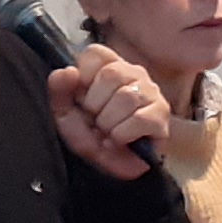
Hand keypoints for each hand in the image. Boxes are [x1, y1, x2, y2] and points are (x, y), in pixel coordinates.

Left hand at [46, 45, 170, 180]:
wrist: (107, 169)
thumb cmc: (90, 136)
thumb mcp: (65, 114)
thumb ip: (60, 90)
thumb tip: (67, 71)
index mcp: (109, 67)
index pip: (96, 53)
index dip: (83, 76)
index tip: (82, 98)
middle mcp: (133, 74)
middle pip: (111, 74)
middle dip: (95, 105)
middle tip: (96, 120)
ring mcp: (151, 93)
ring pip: (126, 98)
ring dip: (108, 123)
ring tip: (107, 132)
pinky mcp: (161, 116)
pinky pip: (140, 119)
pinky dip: (123, 135)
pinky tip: (118, 140)